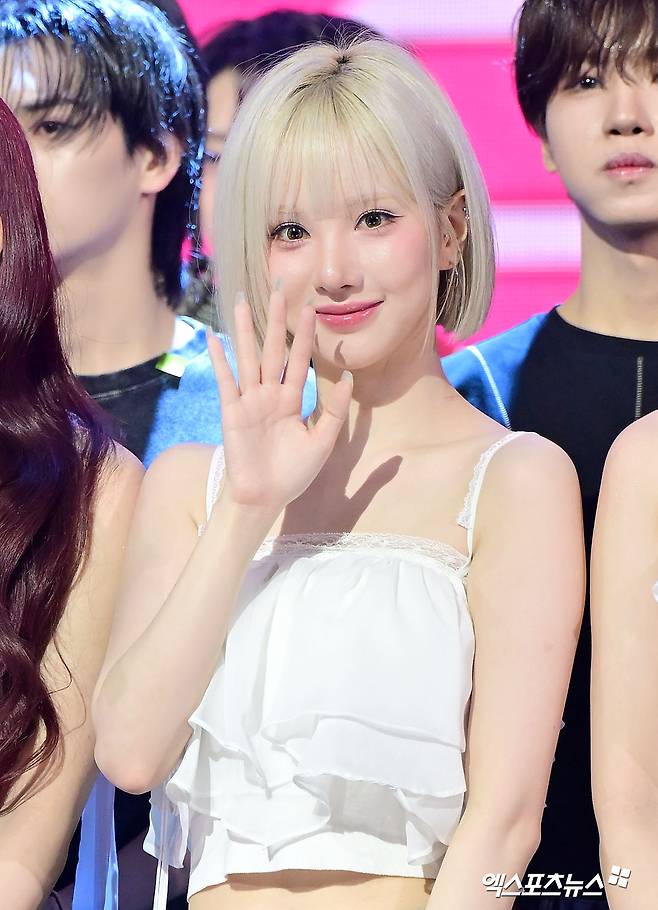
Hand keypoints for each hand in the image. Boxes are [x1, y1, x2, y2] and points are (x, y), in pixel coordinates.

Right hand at [207, 289, 351, 514]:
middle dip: (277, 319)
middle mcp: (269, 395)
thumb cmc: (293, 474)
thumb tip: (350, 379)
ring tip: (242, 298)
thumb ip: (333, 411)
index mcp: (291, 401)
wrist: (265, 499)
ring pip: (249, 357)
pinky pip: (226, 381)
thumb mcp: (322, 441)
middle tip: (280, 286)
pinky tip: (215, 336)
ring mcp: (249, 401)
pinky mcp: (232, 412)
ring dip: (245, 328)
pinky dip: (220, 359)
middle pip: (274, 349)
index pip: (299, 360)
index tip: (312, 306)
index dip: (305, 335)